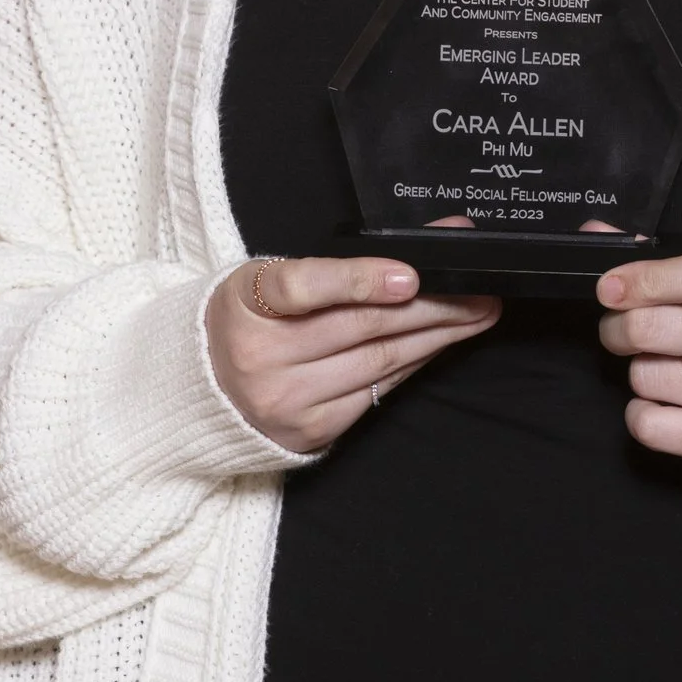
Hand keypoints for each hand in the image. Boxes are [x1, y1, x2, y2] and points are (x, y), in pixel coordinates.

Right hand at [208, 256, 498, 455]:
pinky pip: (376, 393)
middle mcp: (261, 357)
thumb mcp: (269, 280)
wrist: (203, 388)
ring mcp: (286, 400)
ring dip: (436, 336)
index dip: (358, 280)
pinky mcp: (310, 431)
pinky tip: (438, 346)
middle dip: (431, 306)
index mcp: (245, 304)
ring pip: (379, 361)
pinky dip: (412, 365)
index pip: (301, 287)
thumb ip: (335, 267)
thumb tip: (423, 250)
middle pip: (361, 327)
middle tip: (478, 290)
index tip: (410, 275)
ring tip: (476, 315)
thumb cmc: (251, 320)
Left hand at [596, 247, 681, 487]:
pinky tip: (667, 404)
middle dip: (620, 328)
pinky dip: (645, 414)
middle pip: (652, 329)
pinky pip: (652, 426)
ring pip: (645, 376)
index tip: (611, 285)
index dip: (647, 277)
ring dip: (641, 371)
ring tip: (669, 368)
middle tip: (627, 329)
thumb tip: (596, 235)